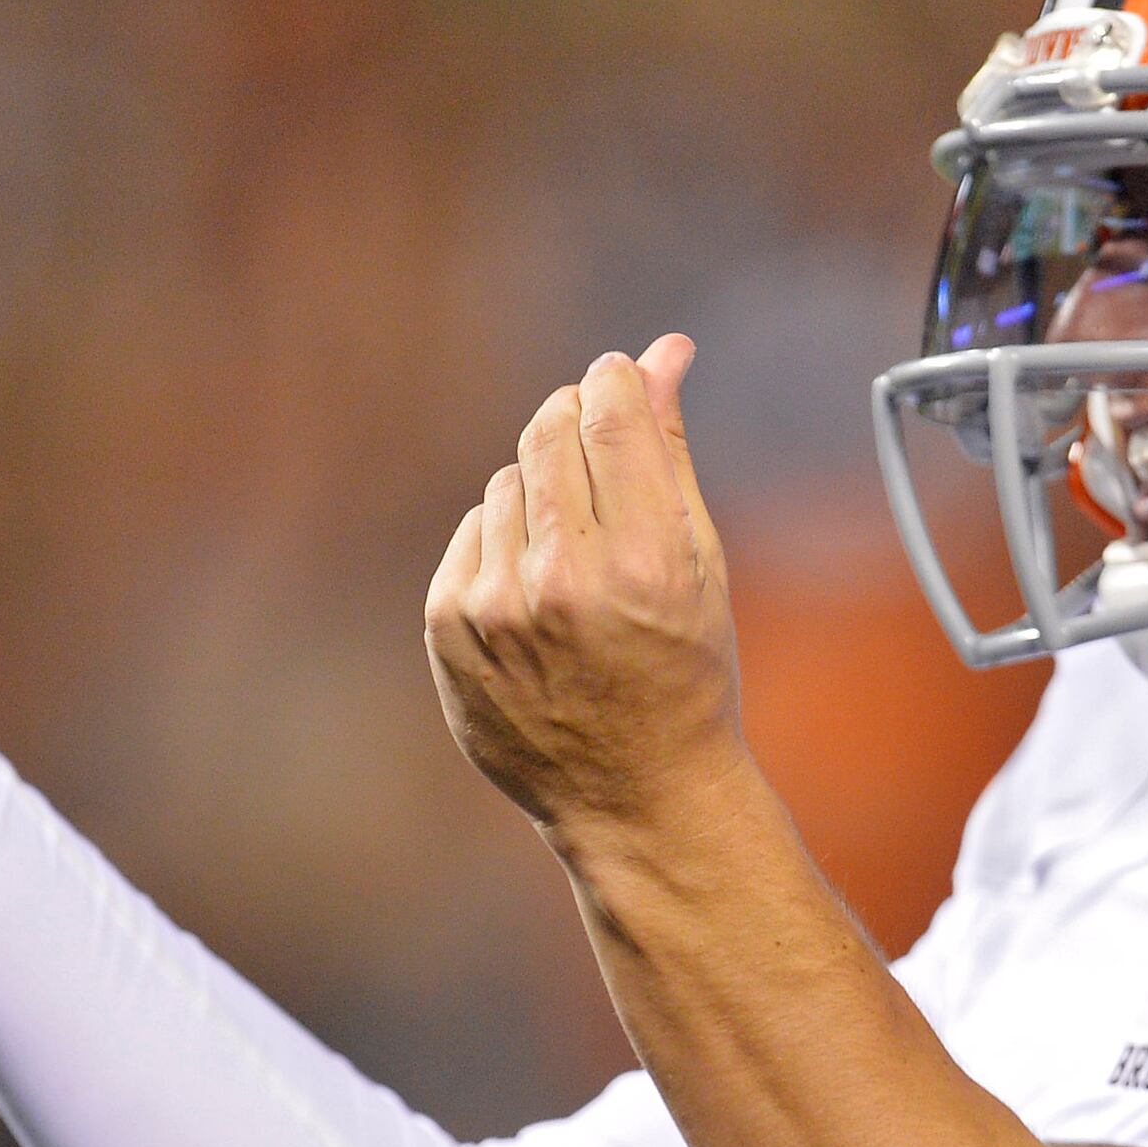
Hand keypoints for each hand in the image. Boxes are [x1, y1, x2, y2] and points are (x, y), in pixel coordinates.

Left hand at [424, 337, 749, 841]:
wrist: (635, 795)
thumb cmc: (686, 671)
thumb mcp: (700, 562)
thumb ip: (671, 450)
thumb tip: (663, 351)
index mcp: (643, 561)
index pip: (609, 411)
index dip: (617, 379)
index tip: (622, 381)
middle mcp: (563, 580)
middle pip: (549, 429)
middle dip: (578, 421)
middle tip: (603, 452)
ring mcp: (495, 606)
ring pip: (508, 480)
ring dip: (543, 496)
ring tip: (579, 561)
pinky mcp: (447, 626)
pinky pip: (473, 531)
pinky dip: (504, 544)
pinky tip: (539, 596)